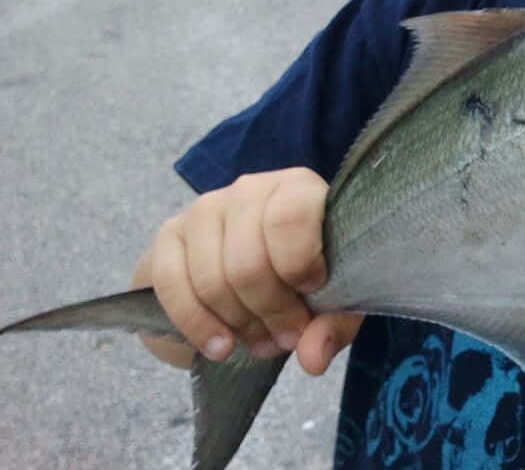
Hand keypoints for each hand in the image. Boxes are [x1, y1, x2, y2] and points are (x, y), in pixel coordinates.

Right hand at [140, 167, 361, 374]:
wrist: (249, 271)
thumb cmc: (301, 275)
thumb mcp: (333, 298)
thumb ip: (333, 325)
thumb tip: (313, 358)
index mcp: (298, 189)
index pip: (291, 217)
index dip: (298, 264)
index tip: (311, 292)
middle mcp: (249, 190)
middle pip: (249, 262)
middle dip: (270, 312)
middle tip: (286, 337)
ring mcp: (205, 209)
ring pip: (212, 280)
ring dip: (239, 324)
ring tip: (261, 341)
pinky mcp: (169, 234)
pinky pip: (172, 286)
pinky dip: (198, 325)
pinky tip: (221, 346)